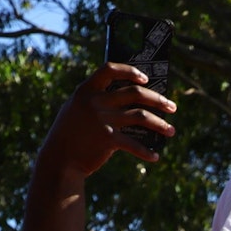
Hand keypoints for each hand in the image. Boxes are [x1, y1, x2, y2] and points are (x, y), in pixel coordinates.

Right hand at [37, 63, 177, 174]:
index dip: (129, 71)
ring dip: (160, 124)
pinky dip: (146, 152)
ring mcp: (102, 120)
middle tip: (172, 106)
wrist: (59, 161)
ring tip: (171, 131)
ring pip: (140, 116)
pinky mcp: (107, 140)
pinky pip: (134, 144)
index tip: (145, 78)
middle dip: (158, 99)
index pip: (110, 70)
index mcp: (86, 91)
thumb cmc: (70, 135)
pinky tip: (155, 156)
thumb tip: (131, 104)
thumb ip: (96, 102)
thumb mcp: (77, 111)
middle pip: (135, 93)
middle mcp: (96, 102)